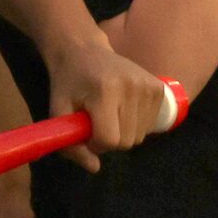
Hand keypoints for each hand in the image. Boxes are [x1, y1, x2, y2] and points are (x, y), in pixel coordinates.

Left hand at [41, 35, 177, 171]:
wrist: (84, 49)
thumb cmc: (68, 82)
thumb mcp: (58, 112)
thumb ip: (71, 144)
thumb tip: (94, 168)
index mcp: (105, 91)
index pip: (110, 139)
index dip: (95, 143)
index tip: (86, 130)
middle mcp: (132, 87)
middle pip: (127, 141)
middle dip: (110, 139)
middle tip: (96, 119)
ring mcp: (149, 86)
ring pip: (140, 136)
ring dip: (123, 132)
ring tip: (109, 111)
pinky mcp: (159, 88)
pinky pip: (151, 125)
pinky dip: (136, 124)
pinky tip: (124, 107)